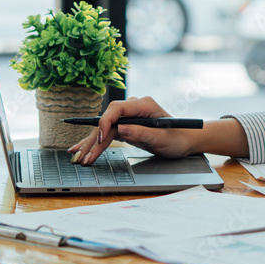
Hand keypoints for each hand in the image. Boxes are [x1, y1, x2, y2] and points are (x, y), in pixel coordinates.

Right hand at [69, 96, 195, 164]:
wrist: (185, 140)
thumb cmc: (178, 138)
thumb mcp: (162, 138)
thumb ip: (142, 133)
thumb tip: (121, 129)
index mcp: (144, 105)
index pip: (117, 108)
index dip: (105, 122)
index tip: (100, 139)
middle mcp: (134, 108)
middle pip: (108, 121)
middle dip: (94, 140)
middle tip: (84, 157)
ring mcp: (129, 116)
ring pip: (105, 129)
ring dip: (91, 144)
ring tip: (79, 158)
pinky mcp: (126, 126)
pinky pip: (108, 133)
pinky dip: (95, 142)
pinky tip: (82, 148)